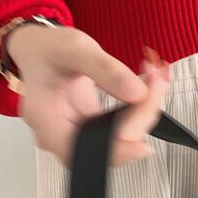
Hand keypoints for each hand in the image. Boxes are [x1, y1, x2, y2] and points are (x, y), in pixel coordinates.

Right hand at [6, 23, 170, 168]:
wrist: (40, 48)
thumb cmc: (48, 49)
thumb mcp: (75, 49)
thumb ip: (106, 70)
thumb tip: (137, 94)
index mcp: (47, 121)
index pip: (87, 150)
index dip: (121, 146)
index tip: (147, 118)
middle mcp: (61, 134)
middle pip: (110, 145)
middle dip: (141, 115)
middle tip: (157, 81)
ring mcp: (78, 132)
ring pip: (121, 138)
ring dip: (144, 111)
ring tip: (155, 78)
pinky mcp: (92, 125)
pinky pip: (121, 126)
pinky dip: (138, 108)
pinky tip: (147, 85)